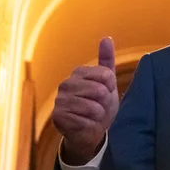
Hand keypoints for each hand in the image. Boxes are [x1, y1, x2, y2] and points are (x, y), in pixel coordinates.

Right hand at [52, 37, 120, 164]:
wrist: (91, 132)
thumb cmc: (99, 106)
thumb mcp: (108, 84)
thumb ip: (106, 61)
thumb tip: (106, 38)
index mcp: (78, 73)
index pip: (106, 75)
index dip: (111, 88)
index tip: (105, 93)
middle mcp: (66, 84)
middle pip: (100, 91)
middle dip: (105, 103)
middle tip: (98, 108)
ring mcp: (60, 101)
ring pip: (93, 107)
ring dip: (98, 116)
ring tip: (92, 116)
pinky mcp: (58, 117)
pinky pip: (85, 120)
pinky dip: (90, 125)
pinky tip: (84, 124)